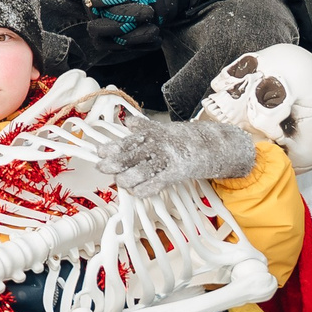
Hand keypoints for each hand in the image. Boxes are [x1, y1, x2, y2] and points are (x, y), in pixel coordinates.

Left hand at [103, 117, 256, 191]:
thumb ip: (143, 127)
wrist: (212, 144)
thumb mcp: (162, 129)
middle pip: (125, 158)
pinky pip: (152, 185)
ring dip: (124, 180)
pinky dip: (141, 190)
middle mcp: (155, 146)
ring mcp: (164, 160)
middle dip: (110, 165)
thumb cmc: (184, 138)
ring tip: (122, 181)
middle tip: (103, 168)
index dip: (108, 149)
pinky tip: (136, 190)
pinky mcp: (174, 173)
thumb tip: (126, 121)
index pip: (123, 142)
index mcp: (150, 135)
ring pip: (136, 174)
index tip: (99, 152)